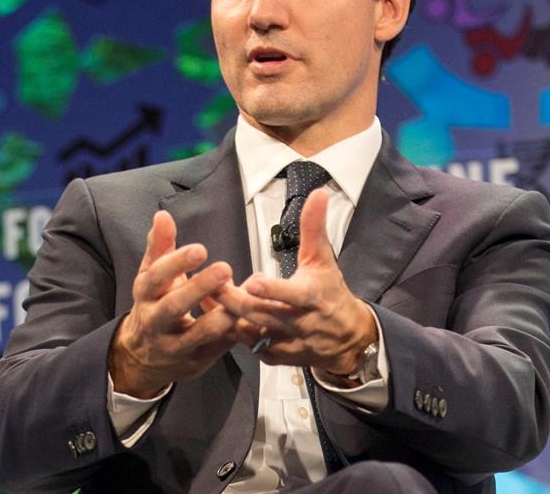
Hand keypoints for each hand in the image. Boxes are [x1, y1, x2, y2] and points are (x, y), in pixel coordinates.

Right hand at [109, 210, 238, 397]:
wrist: (143, 356)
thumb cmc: (155, 303)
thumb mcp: (152, 275)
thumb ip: (160, 246)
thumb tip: (162, 215)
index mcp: (146, 295)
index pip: (156, 277)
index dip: (176, 263)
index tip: (200, 249)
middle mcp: (156, 321)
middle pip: (174, 307)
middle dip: (199, 289)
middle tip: (224, 269)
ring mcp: (175, 345)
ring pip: (198, 334)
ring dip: (220, 318)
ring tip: (240, 299)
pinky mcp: (195, 362)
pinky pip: (216, 349)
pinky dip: (233, 335)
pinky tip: (250, 319)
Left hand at [215, 189, 376, 374]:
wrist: (345, 339)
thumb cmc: (330, 292)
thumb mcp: (323, 259)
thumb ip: (314, 227)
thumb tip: (319, 192)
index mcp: (311, 298)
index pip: (292, 297)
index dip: (273, 291)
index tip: (252, 281)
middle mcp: (299, 323)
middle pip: (261, 314)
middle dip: (234, 301)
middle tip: (210, 284)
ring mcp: (286, 343)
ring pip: (250, 332)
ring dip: (227, 316)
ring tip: (204, 297)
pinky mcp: (275, 357)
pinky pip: (248, 346)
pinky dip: (232, 332)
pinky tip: (214, 317)